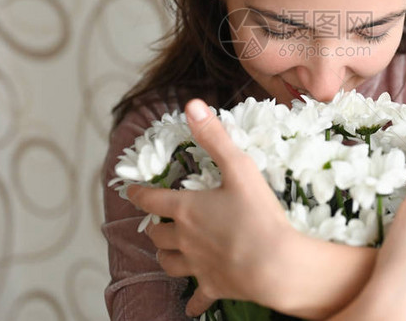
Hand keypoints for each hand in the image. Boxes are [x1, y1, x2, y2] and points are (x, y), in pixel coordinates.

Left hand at [127, 98, 297, 316]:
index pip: (152, 199)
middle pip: (157, 234)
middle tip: (158, 220)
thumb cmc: (258, 216)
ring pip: (168, 262)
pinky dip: (191, 302)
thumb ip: (214, 137)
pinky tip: (190, 307)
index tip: (130, 190)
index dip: (139, 192)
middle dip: (153, 225)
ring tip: (168, 250)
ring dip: (165, 255)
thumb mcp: (239, 168)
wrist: (275, 266)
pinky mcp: (213, 286)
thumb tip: (193, 106)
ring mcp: (198, 265)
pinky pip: (196, 298)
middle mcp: (185, 239)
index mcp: (188, 209)